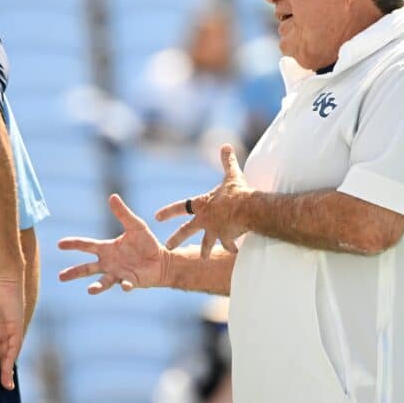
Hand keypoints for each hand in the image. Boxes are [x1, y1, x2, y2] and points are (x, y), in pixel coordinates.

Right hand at [0, 276, 23, 389]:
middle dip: (1, 371)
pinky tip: (6, 374)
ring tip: (4, 386)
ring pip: (9, 356)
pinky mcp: (15, 328)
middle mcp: (2, 332)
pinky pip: (13, 349)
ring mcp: (10, 331)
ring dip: (6, 371)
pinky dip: (9, 361)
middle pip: (2, 356)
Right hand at [58, 194, 167, 292]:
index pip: (86, 246)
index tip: (60, 244)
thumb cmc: (146, 243)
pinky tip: (125, 286)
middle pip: (87, 268)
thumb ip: (123, 213)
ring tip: (90, 290)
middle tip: (60, 277)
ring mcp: (118, 274)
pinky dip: (126, 285)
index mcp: (106, 249)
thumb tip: (112, 196)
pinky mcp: (131, 281)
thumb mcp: (135, 225)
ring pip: (104, 281)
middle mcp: (108, 263)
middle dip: (74, 273)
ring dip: (97, 286)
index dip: (73, 244)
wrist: (161, 260)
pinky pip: (126, 284)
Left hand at [157, 144, 251, 258]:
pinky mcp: (226, 238)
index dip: (169, 211)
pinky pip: (228, 245)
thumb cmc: (236, 192)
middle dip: (177, 238)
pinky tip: (234, 251)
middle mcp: (205, 220)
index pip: (181, 207)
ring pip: (206, 243)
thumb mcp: (231, 174)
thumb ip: (227, 161)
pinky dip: (231, 247)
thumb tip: (226, 145)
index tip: (157, 216)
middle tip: (168, 247)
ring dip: (205, 251)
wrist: (246, 208)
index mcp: (202, 205)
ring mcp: (214, 231)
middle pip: (187, 231)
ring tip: (202, 258)